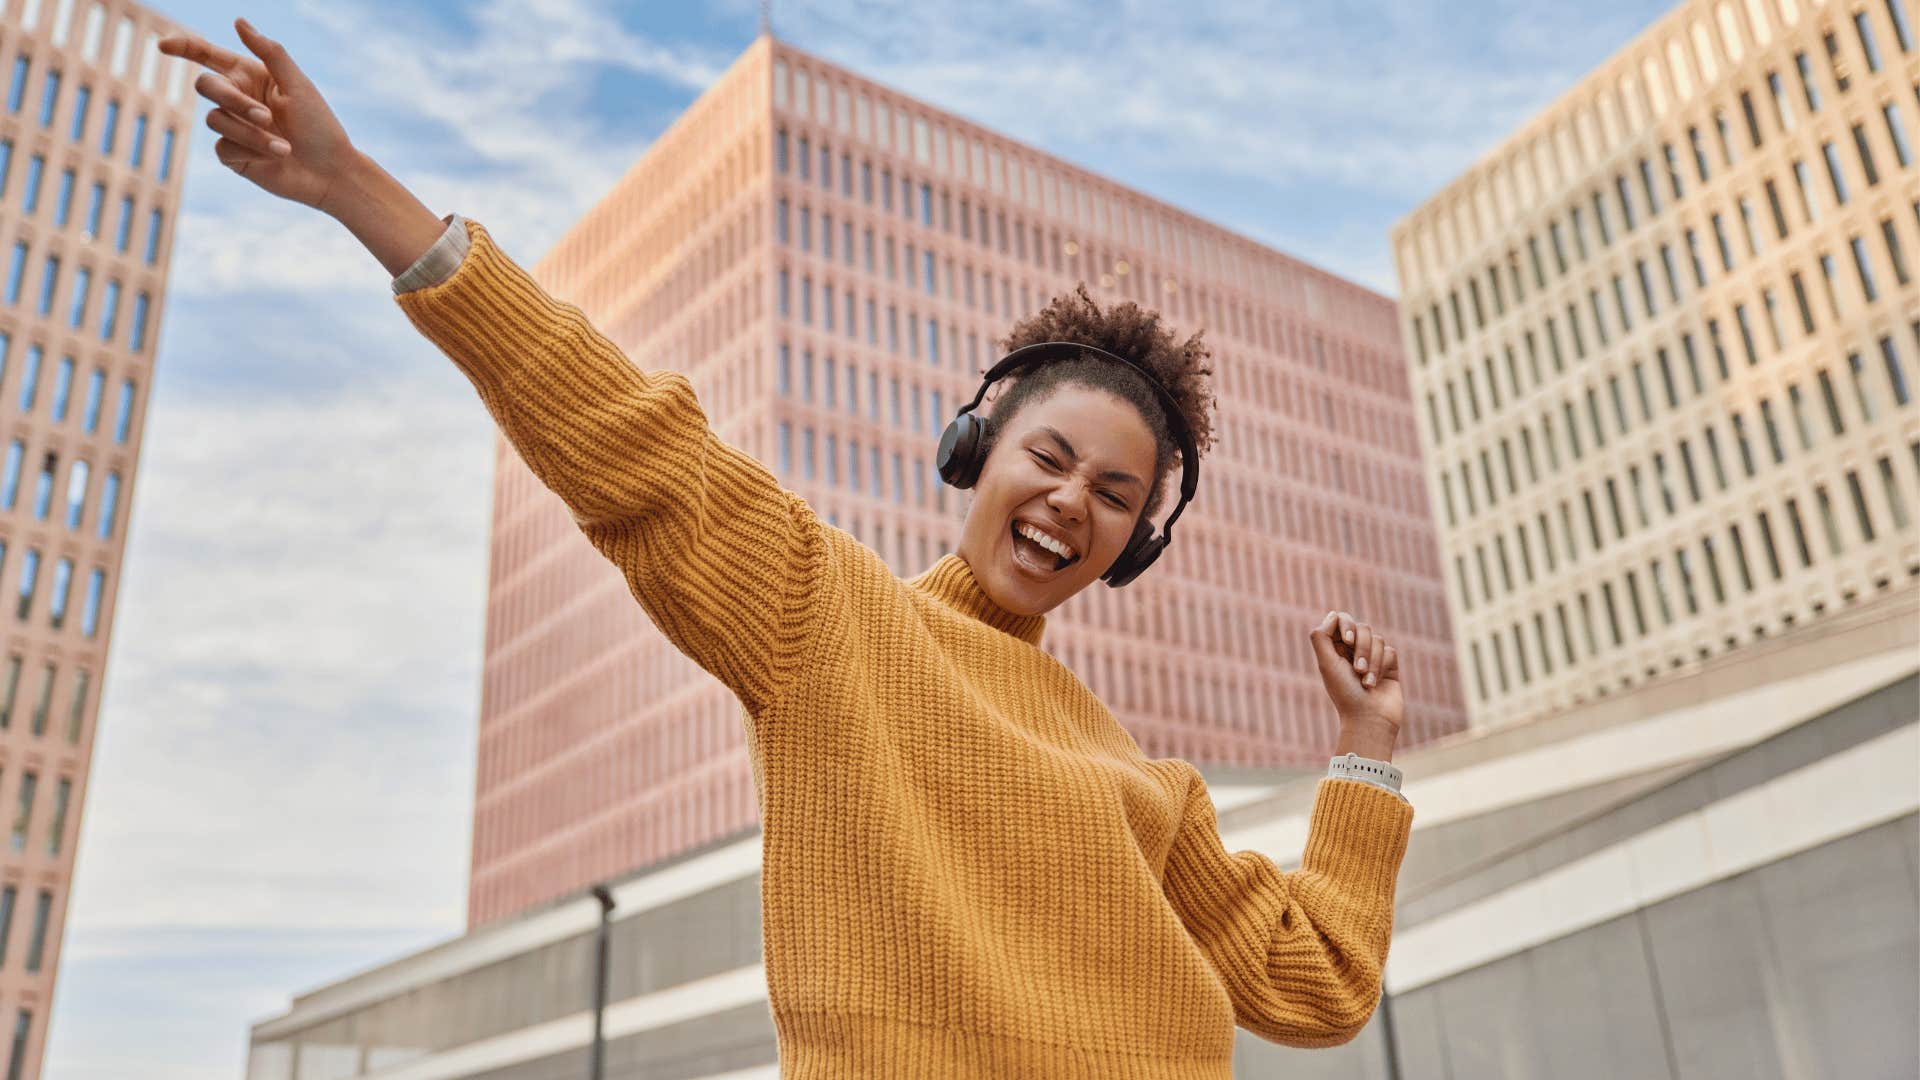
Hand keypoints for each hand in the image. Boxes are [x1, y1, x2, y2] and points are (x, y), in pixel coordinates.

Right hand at [158, 17, 354, 210]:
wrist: (330, 172)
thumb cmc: (320, 126)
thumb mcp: (298, 85)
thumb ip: (269, 52)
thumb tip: (238, 21)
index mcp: (251, 76)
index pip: (208, 56)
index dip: (184, 48)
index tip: (162, 45)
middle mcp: (238, 99)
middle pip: (206, 86)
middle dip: (234, 101)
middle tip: (266, 117)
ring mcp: (233, 127)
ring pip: (215, 120)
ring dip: (252, 133)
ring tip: (284, 147)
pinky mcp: (233, 154)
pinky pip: (223, 146)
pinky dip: (250, 151)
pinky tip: (275, 159)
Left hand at [1309, 610, 1402, 734]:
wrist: (1368, 719)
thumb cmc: (1345, 693)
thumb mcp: (1326, 665)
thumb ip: (1322, 637)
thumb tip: (1333, 614)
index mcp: (1335, 649)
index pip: (1341, 620)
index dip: (1346, 625)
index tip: (1347, 641)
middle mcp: (1353, 651)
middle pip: (1362, 627)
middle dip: (1361, 648)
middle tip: (1356, 670)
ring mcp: (1372, 656)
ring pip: (1377, 639)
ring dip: (1371, 661)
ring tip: (1365, 682)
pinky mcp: (1389, 665)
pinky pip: (1389, 650)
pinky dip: (1381, 666)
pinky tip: (1376, 683)